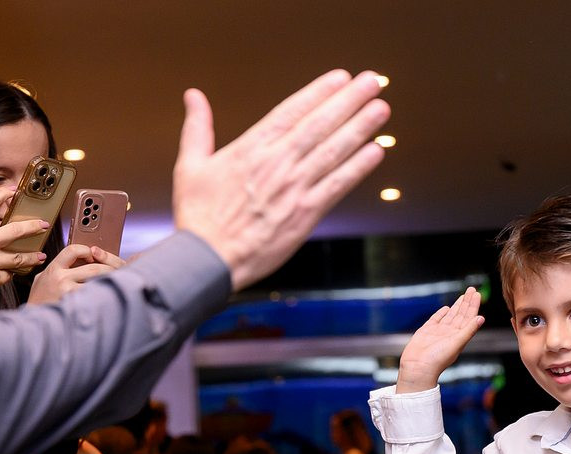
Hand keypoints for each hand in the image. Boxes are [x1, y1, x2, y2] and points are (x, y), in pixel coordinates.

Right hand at [0, 187, 49, 304]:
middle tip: (44, 225)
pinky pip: (9, 274)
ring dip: (33, 257)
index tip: (12, 191)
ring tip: (40, 256)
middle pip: (15, 231)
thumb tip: (3, 224)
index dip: (1, 195)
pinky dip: (8, 273)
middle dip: (33, 227)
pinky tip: (4, 273)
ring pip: (20, 257)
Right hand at [28, 244, 126, 304]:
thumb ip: (56, 268)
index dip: (86, 251)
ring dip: (110, 282)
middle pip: (94, 267)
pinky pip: (95, 295)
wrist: (34, 320)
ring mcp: (68, 291)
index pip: (73, 250)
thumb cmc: (40, 300)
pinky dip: (104, 294)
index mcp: (53, 269)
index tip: (93, 256)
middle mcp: (60, 278)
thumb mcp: (41, 279)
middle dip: (108, 268)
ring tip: (115, 284)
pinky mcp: (75, 304)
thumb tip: (74, 258)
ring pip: (98, 281)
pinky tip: (108, 296)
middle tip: (115, 272)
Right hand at [173, 70, 389, 291]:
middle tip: (373, 81)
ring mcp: (294, 188)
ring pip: (333, 151)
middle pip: (319, 124)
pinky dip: (358, 167)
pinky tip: (376, 151)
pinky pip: (337, 185)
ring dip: (360, 128)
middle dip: (349, 101)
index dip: (319, 92)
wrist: (208, 258)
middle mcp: (277, 163)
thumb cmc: (198, 215)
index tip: (341, 77)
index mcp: (251, 148)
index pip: (291, 111)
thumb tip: (193, 95)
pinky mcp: (306, 214)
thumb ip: (198, 128)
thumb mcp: (190, 165)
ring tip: (380, 108)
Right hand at [397, 287, 484, 392]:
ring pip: (450, 315)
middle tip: (472, 289)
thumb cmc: (437, 359)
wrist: (417, 367)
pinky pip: (436, 319)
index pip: (468, 317)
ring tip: (463, 295)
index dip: (473, 305)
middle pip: (461, 314)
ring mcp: (438, 332)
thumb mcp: (456, 343)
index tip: (477, 294)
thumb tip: (481, 318)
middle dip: (466, 302)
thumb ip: (468, 330)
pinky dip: (442, 313)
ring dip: (457, 306)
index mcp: (459, 336)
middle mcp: (450, 333)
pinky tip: (447, 308)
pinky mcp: (426, 331)